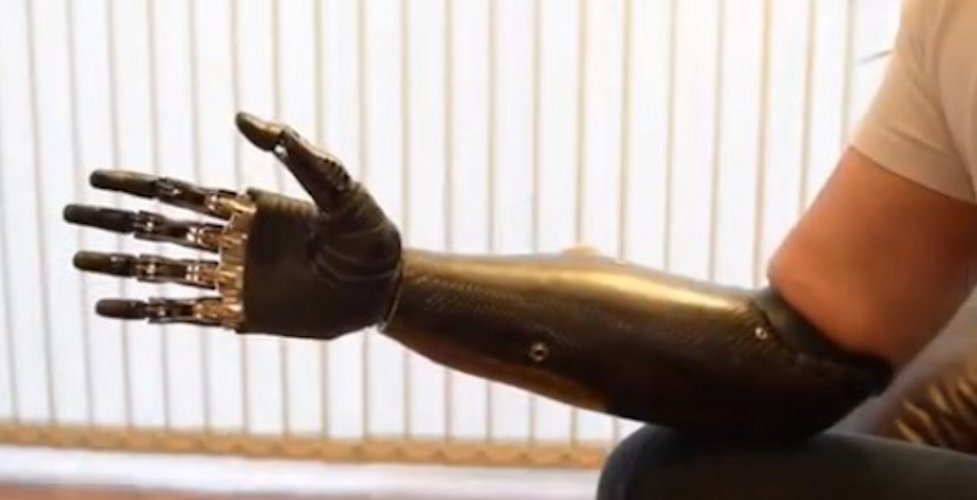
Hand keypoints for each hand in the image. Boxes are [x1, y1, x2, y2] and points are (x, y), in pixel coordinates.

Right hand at [63, 112, 402, 339]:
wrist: (384, 289)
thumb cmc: (369, 235)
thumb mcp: (339, 189)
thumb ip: (296, 155)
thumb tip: (244, 119)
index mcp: (249, 211)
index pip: (183, 195)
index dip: (140, 186)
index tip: (99, 178)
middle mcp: (233, 245)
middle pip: (162, 231)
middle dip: (117, 223)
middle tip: (70, 215)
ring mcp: (234, 281)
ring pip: (165, 271)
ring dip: (123, 266)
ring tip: (80, 259)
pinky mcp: (242, 315)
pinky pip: (186, 315)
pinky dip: (149, 311)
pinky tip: (114, 309)